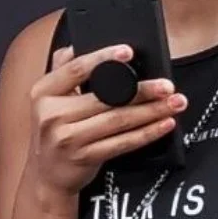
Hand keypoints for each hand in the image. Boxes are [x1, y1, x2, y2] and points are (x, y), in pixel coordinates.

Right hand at [29, 43, 186, 199]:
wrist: (46, 175)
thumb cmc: (52, 130)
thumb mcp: (47, 97)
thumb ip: (61, 69)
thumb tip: (78, 43)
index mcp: (43, 91)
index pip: (75, 69)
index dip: (103, 58)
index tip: (128, 52)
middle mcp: (52, 114)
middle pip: (104, 97)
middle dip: (141, 90)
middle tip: (167, 85)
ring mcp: (68, 138)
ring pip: (117, 120)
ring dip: (150, 111)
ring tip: (173, 103)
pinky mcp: (85, 157)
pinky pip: (122, 143)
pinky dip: (146, 133)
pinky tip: (163, 124)